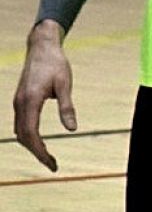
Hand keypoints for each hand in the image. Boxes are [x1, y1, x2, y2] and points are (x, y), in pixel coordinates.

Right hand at [12, 20, 76, 171]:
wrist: (42, 47)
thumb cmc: (56, 63)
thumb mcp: (65, 84)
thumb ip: (67, 107)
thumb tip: (72, 129)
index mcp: (30, 101)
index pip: (31, 134)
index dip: (40, 151)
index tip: (51, 163)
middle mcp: (20, 104)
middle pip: (23, 137)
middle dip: (36, 152)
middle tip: (52, 164)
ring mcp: (18, 102)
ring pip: (20, 132)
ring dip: (31, 145)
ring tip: (47, 156)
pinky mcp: (20, 100)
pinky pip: (20, 124)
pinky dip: (28, 135)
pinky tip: (39, 140)